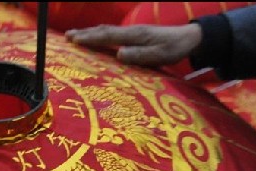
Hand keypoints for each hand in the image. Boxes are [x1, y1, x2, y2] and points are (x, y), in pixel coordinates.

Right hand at [65, 24, 201, 66]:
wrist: (189, 38)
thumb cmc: (174, 49)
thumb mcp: (159, 55)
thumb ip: (139, 55)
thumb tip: (119, 54)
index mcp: (135, 36)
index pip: (107, 36)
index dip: (90, 38)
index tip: (74, 39)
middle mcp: (131, 31)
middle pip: (103, 30)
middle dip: (85, 33)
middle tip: (67, 36)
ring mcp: (133, 32)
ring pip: (107, 30)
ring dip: (90, 33)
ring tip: (75, 35)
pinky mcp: (135, 35)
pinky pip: (113, 33)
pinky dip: (100, 34)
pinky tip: (96, 37)